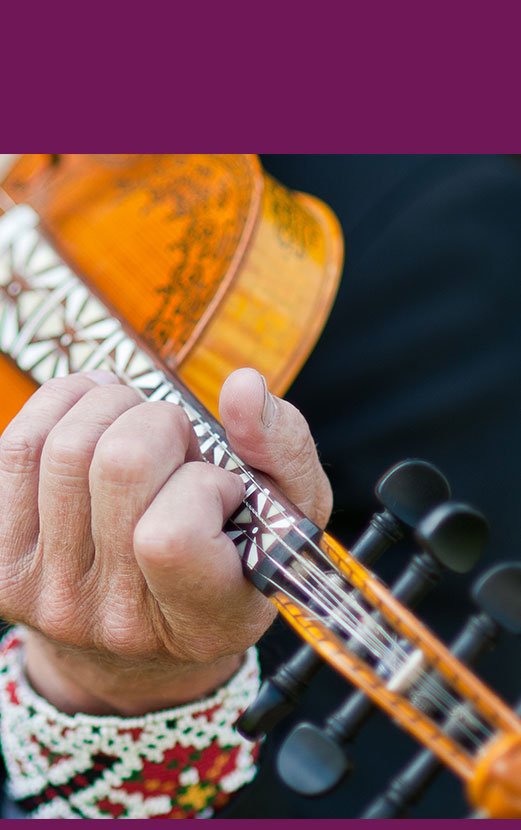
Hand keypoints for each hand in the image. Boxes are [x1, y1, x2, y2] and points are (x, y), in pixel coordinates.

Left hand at [0, 369, 331, 714]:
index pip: (169, 538)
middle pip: (118, 466)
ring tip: (138, 425)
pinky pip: (18, 447)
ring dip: (114, 407)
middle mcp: (115, 620)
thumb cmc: (228, 559)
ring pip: (66, 446)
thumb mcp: (285, 515)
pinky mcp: (1, 561)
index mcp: (201, 622)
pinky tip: (94, 415)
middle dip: (161, 423)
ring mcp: (48, 594)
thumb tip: (243, 386)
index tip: (220, 488)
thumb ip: (284, 450)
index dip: (202, 486)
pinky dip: (62, 405)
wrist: (145, 630)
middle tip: (179, 443)